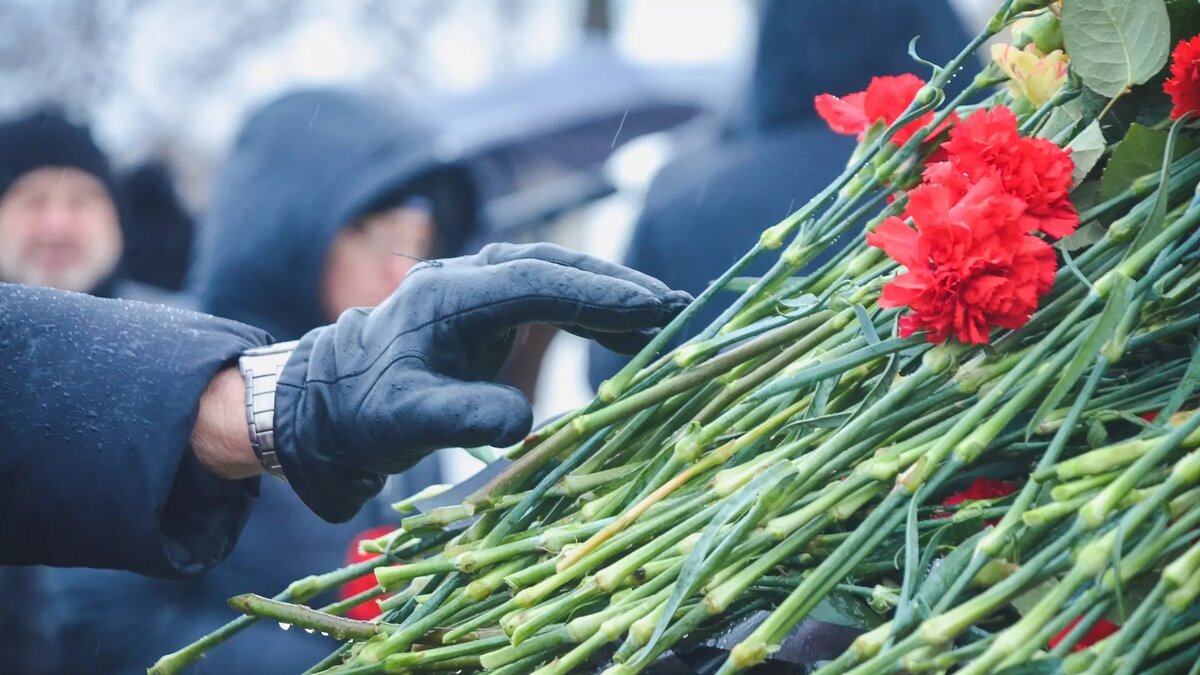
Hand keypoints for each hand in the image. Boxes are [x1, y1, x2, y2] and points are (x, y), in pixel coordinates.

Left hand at [273, 243, 691, 521]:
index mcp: (447, 295)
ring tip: (667, 321)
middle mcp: (468, 279)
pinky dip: (593, 313)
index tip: (648, 307)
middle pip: (555, 266)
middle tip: (676, 307)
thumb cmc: (366, 413)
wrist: (333, 404)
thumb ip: (458, 417)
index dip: (593, 292)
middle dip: (616, 284)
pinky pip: (552, 299)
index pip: (533, 281)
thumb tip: (521, 420)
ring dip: (611, 296)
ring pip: (558, 277)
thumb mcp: (405, 422)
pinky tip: (629, 337)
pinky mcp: (492, 308)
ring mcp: (481, 289)